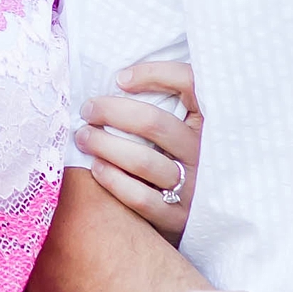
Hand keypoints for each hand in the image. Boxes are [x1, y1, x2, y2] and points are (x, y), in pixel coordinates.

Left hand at [76, 58, 201, 243]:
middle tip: (88, 110)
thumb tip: (120, 77)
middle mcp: (203, 153)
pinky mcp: (178, 218)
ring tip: (83, 137)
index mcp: (209, 123)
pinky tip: (96, 167)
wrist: (197, 212)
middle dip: (111, 112)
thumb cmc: (179, 156)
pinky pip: (141, 198)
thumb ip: (168, 100)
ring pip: (143, 161)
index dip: (154, 74)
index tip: (120, 78)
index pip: (190, 84)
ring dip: (105, 145)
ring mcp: (194, 187)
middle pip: (154, 123)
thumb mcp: (186, 125)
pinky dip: (114, 181)